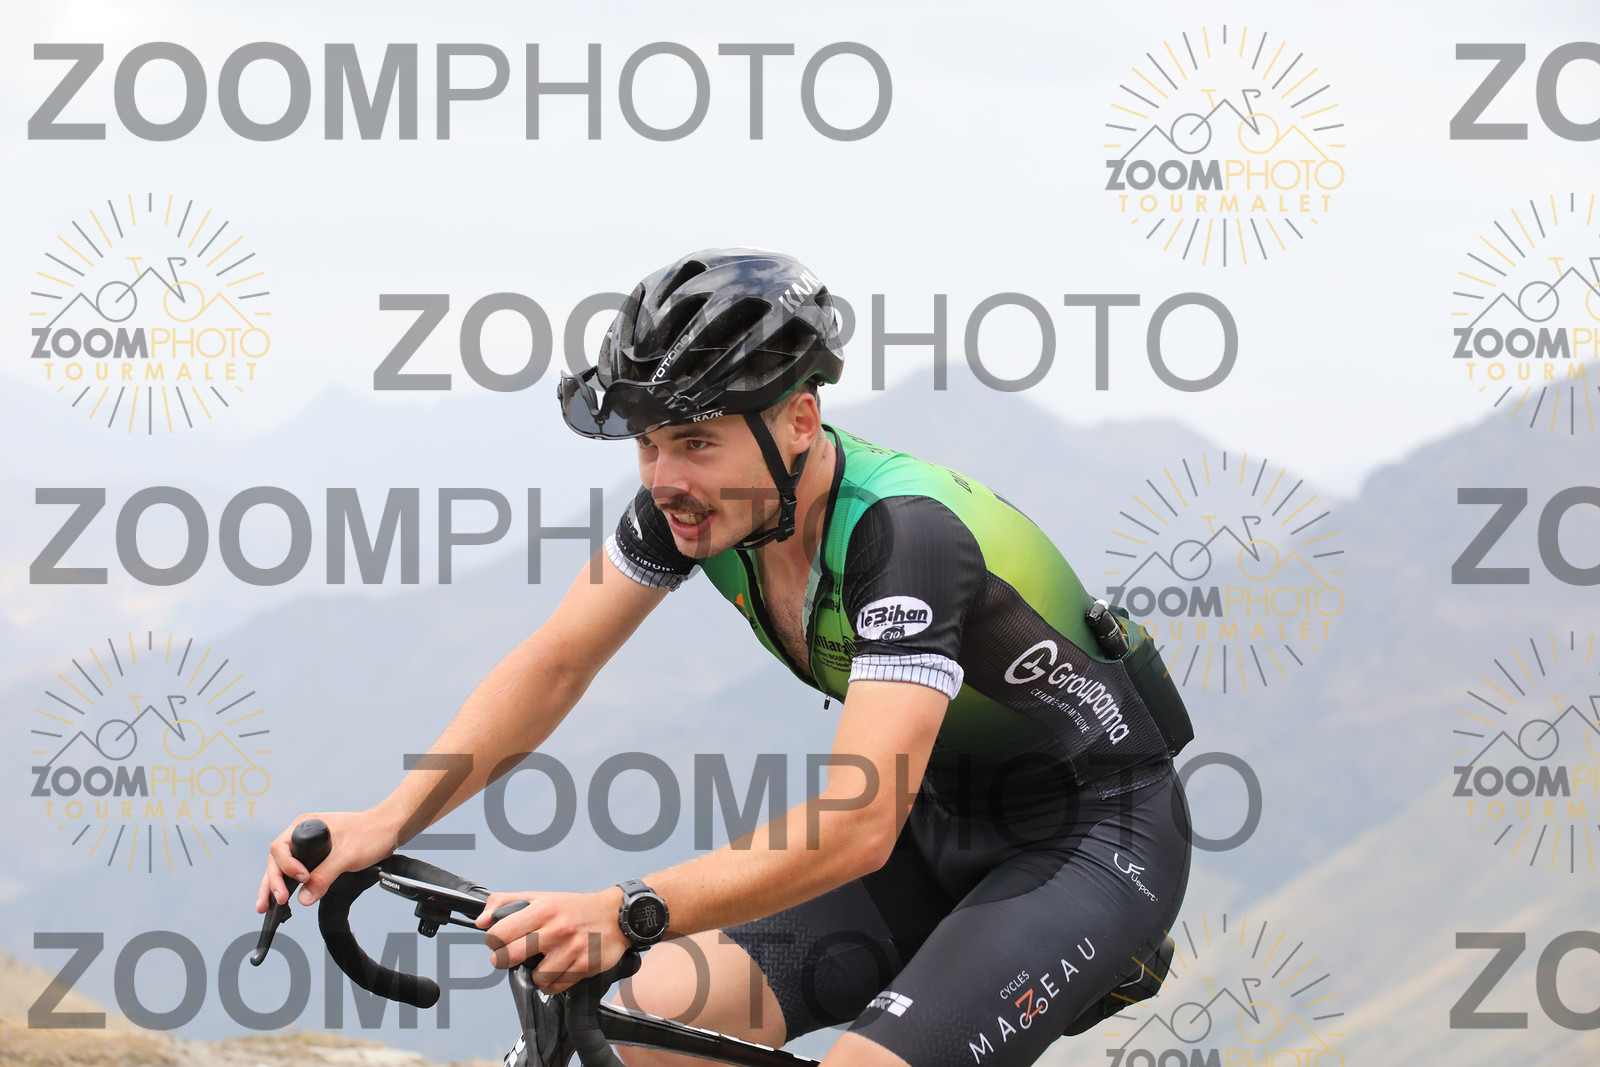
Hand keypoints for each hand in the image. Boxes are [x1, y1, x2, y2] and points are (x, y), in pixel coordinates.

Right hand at [255, 809, 398, 912]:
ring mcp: (308, 845)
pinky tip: (284, 898)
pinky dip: (288, 885)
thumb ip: (325, 875)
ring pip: (283, 867)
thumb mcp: (347, 855)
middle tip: (275, 901)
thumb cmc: (372, 832)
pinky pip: (297, 871)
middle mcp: (303, 833)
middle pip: (276, 859)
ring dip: (274, 886)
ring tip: (266, 906)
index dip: (286, 866)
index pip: (280, 848)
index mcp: (306, 825)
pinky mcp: (317, 856)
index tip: (302, 878)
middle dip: (272, 882)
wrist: (390, 829)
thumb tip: (304, 898)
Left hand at [476, 887, 629, 992]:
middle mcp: (556, 929)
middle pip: (509, 957)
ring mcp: (571, 949)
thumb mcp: (541, 897)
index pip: (499, 933)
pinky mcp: (584, 966)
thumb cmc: (573, 908)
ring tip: (542, 963)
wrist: (616, 915)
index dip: (494, 942)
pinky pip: (555, 987)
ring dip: (535, 974)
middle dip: (504, 961)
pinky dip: (553, 983)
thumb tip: (481, 920)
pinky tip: (558, 969)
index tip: (500, 942)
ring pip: (535, 977)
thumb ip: (507, 903)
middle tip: (512, 957)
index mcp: (542, 909)